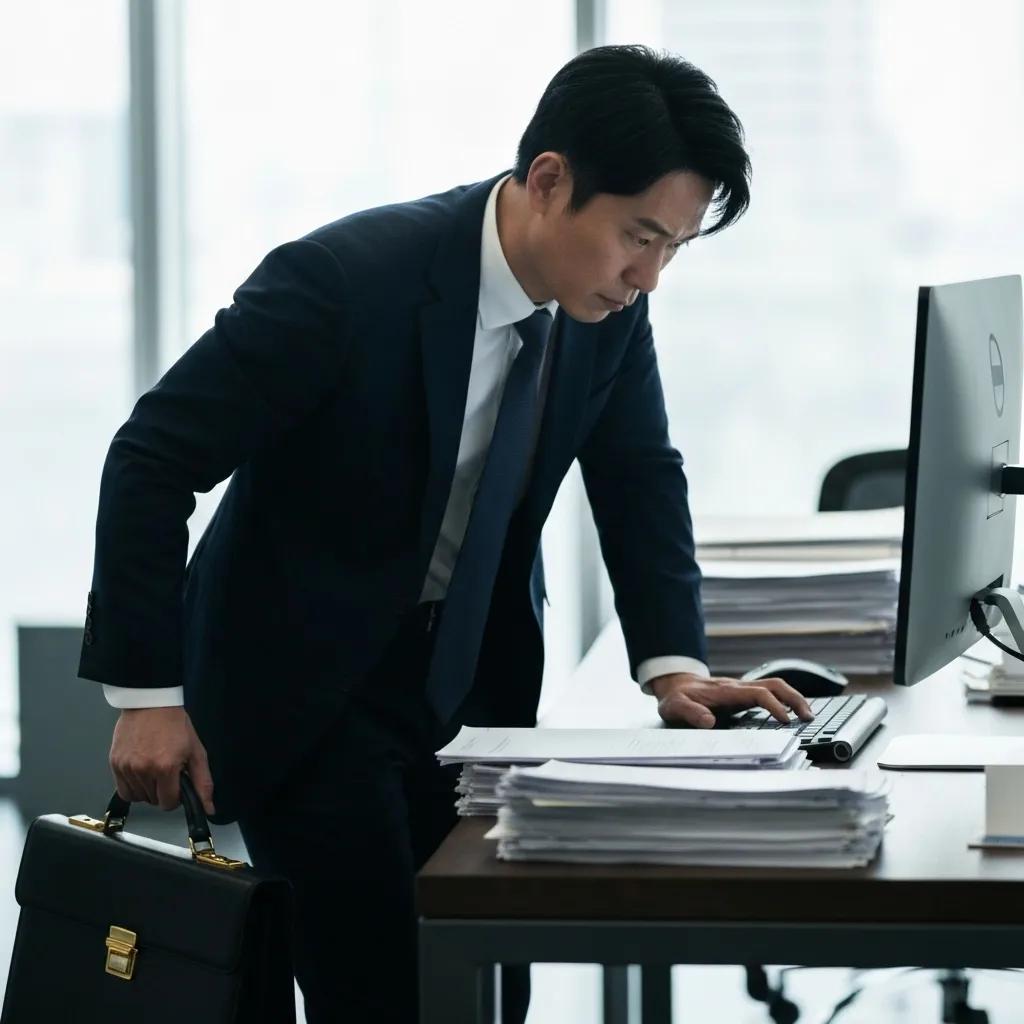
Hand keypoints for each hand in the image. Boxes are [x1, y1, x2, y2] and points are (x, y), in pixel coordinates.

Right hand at [109, 706, 215, 813]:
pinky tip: (142, 771)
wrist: (151, 704)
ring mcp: (127, 767)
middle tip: (167, 772)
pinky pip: (123, 790)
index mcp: (165, 767)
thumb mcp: (196, 752)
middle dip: (163, 791)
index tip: (178, 785)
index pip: (168, 803)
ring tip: (154, 769)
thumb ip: (203, 782)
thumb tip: (208, 807)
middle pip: (153, 801)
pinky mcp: (115, 763)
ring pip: (138, 797)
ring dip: (148, 789)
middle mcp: (143, 770)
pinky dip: (133, 786)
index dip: (176, 797)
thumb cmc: (174, 724)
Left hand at [649, 671, 813, 728]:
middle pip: (774, 685)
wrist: (674, 684)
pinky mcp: (743, 694)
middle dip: (795, 698)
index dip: (774, 706)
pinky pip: (768, 693)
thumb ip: (689, 713)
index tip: (786, 721)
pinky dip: (785, 700)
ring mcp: (742, 689)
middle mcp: (738, 688)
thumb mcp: (675, 707)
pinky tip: (793, 713)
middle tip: (809, 717)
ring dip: (794, 698)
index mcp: (726, 691)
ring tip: (808, 716)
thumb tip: (709, 722)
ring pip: (775, 686)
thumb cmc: (676, 697)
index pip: (758, 693)